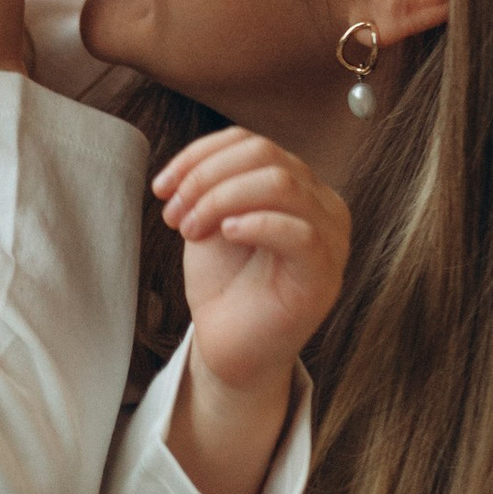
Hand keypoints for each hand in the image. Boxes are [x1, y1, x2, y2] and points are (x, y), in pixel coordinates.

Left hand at [154, 128, 349, 493]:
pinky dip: (256, 223)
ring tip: (190, 228)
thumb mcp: (212, 220)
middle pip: (266, 156)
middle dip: (206, 179)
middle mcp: (323, 205)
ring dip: (221, 199)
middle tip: (174, 213)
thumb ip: (214, 184)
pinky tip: (225, 235)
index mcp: (299, 186)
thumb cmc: (225, 286)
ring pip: (282, 184)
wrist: (230, 350)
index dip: (200, 155)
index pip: (253, 143)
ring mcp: (330, 239)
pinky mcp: (324, 275)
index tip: (161, 186)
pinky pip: (300, 233)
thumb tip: (193, 164)